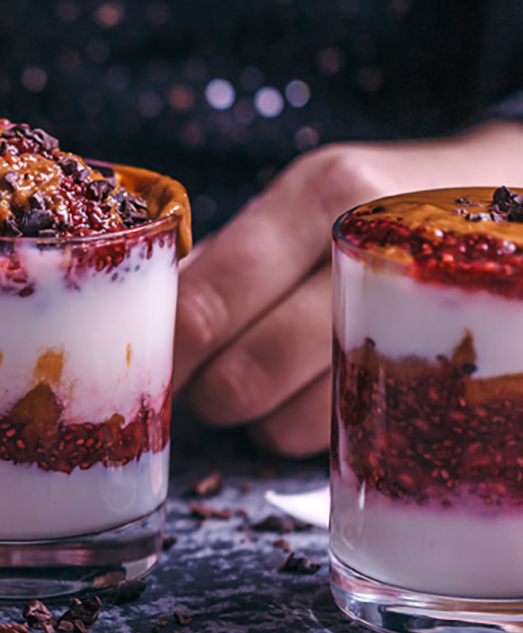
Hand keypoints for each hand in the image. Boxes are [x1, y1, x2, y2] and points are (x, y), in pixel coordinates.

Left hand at [173, 122, 522, 456]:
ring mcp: (412, 321)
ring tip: (270, 380)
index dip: (165, 351)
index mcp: (320, 196)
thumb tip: (155, 327)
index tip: (146, 366)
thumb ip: (230, 258)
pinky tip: (322, 390)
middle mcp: (369, 251)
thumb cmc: (377, 206)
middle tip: (206, 381)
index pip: (209, 298)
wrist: (506, 196)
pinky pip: (344, 435)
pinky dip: (314, 428)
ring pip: (291, 418)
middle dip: (208, 393)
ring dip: (259, 419)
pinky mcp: (442, 373)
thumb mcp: (307, 199)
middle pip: (245, 371)